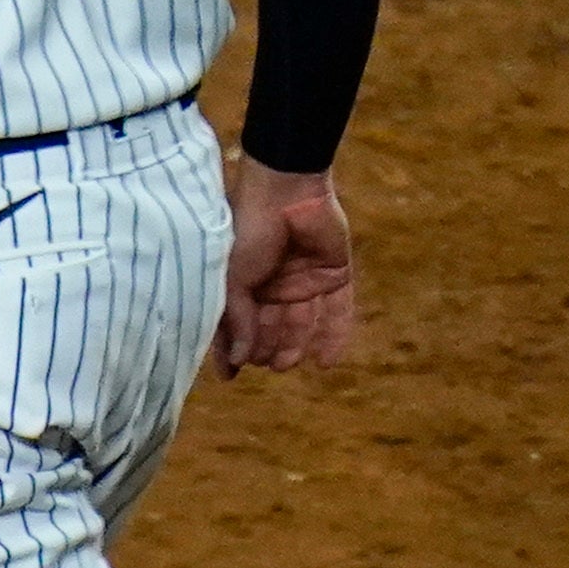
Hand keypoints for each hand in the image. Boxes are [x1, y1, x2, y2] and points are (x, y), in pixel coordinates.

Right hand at [217, 158, 357, 375]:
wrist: (287, 191)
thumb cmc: (247, 230)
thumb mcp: (232, 279)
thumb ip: (238, 319)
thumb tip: (239, 361)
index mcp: (241, 283)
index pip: (236, 323)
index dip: (232, 350)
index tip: (231, 376)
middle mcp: (271, 284)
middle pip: (269, 325)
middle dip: (266, 347)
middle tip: (264, 365)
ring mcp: (303, 280)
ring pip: (300, 321)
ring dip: (294, 345)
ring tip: (287, 365)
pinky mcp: (334, 273)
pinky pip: (337, 309)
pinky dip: (334, 335)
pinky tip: (328, 362)